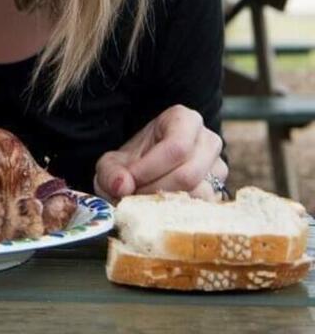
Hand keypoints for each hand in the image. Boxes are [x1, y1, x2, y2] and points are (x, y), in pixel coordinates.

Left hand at [93, 104, 227, 201]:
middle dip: (155, 190)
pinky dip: (179, 214)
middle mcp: (208, 140)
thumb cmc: (134, 161)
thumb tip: (121, 187)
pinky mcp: (221, 193)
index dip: (150, 170)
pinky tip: (160, 211)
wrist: (146, 171)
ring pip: (199, 195)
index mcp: (185, 119)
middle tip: (133, 198)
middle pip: (188, 174)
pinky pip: (205, 209)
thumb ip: (112, 172)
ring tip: (144, 202)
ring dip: (166, 204)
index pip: (176, 148)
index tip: (128, 183)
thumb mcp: (114, 162)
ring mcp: (218, 168)